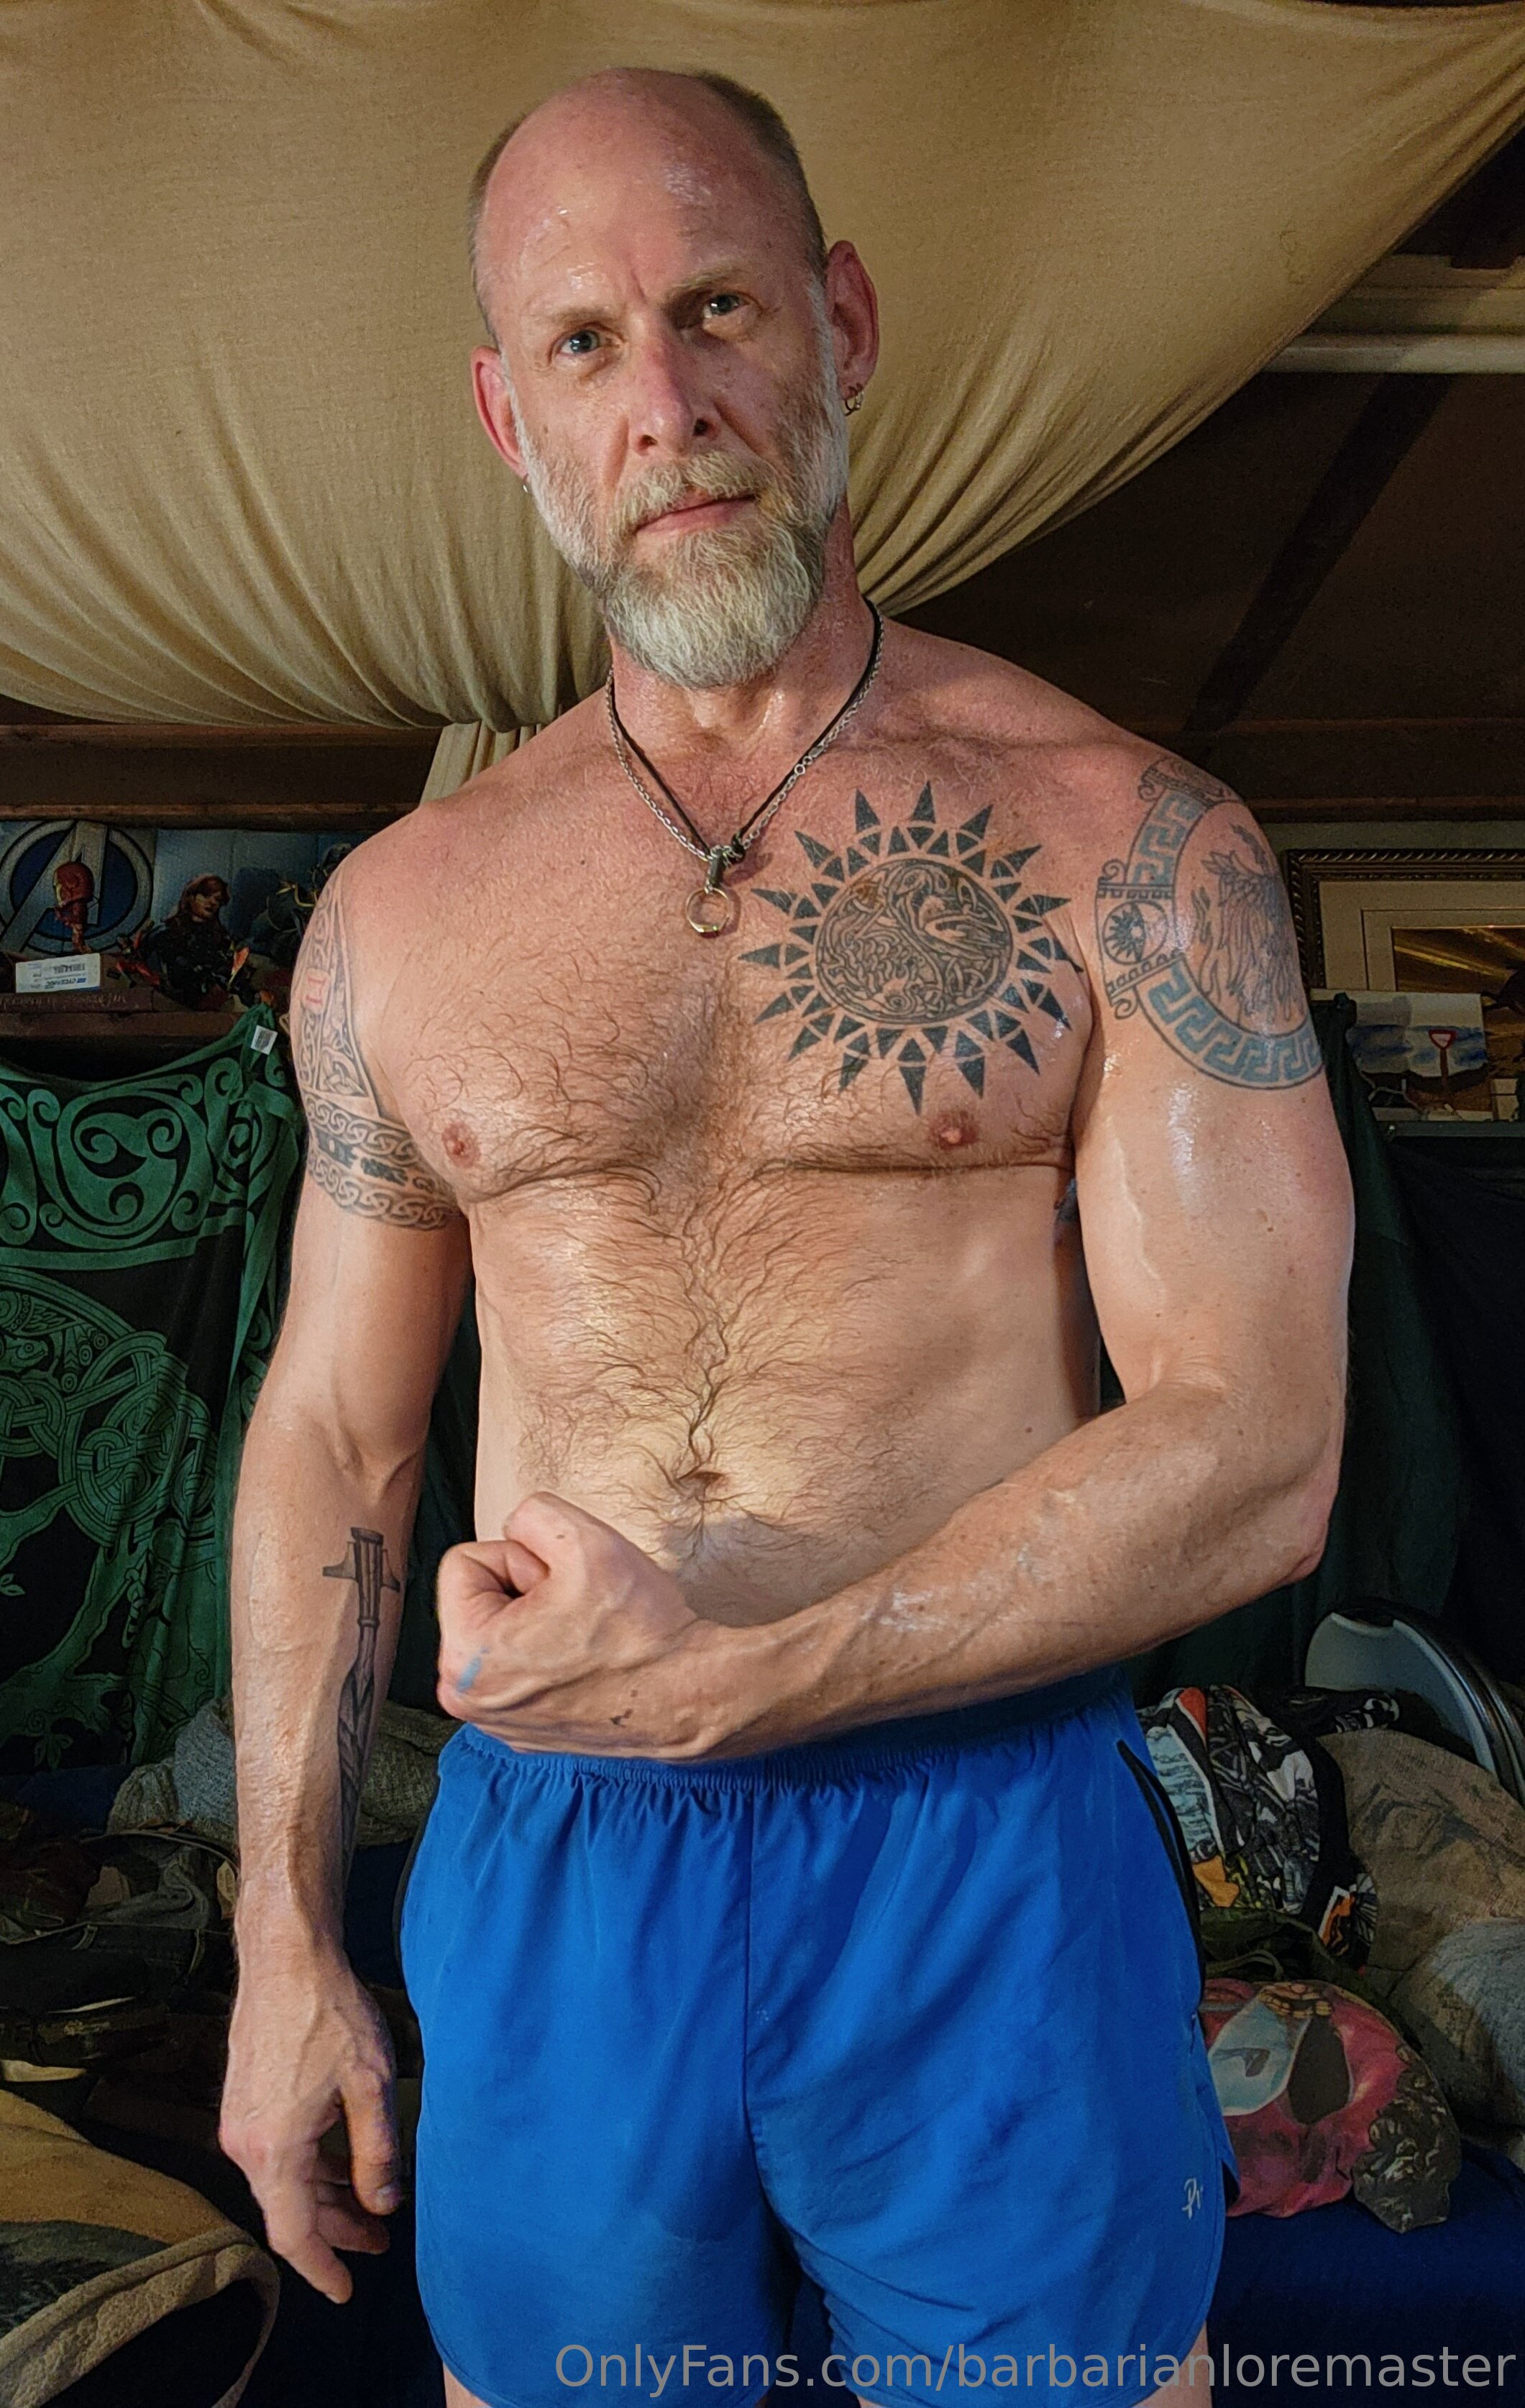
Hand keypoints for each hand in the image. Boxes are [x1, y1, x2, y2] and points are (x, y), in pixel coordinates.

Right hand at [220, 1940, 400, 2303]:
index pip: (294, 2233)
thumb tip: (382, 2207)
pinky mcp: (244, 2102)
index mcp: (274, 2148)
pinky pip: (277, 2155)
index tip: (347, 2292)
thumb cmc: (329, 2013)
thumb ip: (376, 2154)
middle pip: (290, 2210)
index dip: (322, 2269)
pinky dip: (309, 2169)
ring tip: (371, 2207)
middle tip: (380, 2241)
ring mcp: (240, 2122)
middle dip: (335, 2232)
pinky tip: (343, 2164)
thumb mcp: (371, 2085)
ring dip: (325, 2199)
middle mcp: (245, 2143)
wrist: (286, 1957)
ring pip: (284, 2182)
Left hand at [435, 1492, 724, 1756]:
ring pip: (502, 1631)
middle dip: (526, 1591)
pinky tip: (588, 1662)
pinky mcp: (523, 1731)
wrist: (690, 1694)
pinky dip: (549, 1655)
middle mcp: (466, 1699)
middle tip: (577, 1612)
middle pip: (480, 1599)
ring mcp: (495, 1721)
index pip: (464, 1563)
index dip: (521, 1558)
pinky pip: (520, 1666)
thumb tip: (514, 1529)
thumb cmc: (639, 1628)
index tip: (561, 1586)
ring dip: (538, 1621)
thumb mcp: (585, 1539)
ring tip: (585, 1637)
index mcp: (464, 1657)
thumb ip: (531, 1513)